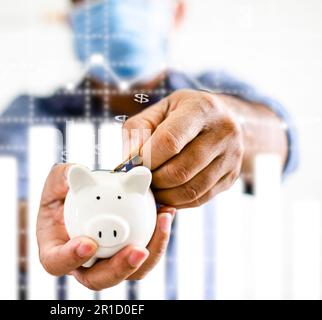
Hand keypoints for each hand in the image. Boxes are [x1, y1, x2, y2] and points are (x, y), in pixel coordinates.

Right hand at [37, 164, 174, 289]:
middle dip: (120, 269)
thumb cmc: (65, 191)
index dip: (71, 258)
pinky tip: (166, 213)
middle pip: (98, 279)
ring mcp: (106, 262)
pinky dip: (158, 237)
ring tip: (162, 223)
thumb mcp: (58, 180)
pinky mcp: (128, 254)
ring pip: (129, 272)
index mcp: (55, 250)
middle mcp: (81, 263)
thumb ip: (63, 177)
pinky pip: (145, 254)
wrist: (88, 195)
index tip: (88, 244)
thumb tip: (76, 172)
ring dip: (150, 253)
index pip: (57, 263)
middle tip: (138, 250)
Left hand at [123, 89, 243, 208]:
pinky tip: (167, 194)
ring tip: (152, 188)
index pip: (170, 141)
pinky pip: (200, 199)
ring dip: (164, 195)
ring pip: (191, 189)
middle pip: (181, 170)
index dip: (147, 159)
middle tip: (140, 180)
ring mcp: (232, 156)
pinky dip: (178, 202)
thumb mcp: (156, 111)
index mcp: (201, 108)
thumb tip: (129, 161)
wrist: (219, 118)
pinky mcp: (232, 176)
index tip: (133, 166)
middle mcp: (223, 131)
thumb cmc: (180, 114)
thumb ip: (136, 132)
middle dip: (154, 180)